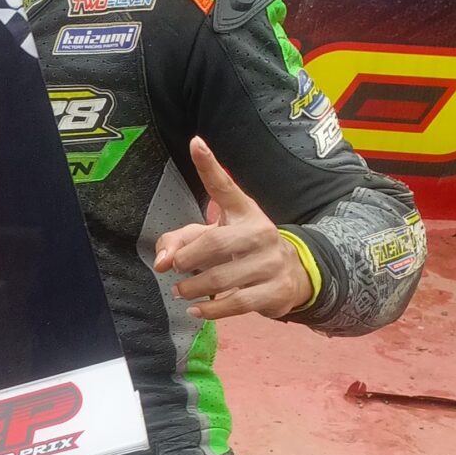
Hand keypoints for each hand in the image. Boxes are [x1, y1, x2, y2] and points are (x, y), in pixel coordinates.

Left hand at [153, 137, 312, 320]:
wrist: (294, 274)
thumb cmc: (244, 250)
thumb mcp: (217, 236)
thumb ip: (181, 241)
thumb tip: (161, 261)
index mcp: (245, 212)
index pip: (224, 187)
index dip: (209, 165)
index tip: (195, 143)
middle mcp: (260, 232)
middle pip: (213, 244)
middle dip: (187, 259)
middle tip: (176, 268)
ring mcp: (271, 263)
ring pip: (220, 278)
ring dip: (192, 289)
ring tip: (181, 291)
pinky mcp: (275, 291)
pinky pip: (235, 303)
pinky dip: (210, 310)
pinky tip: (196, 310)